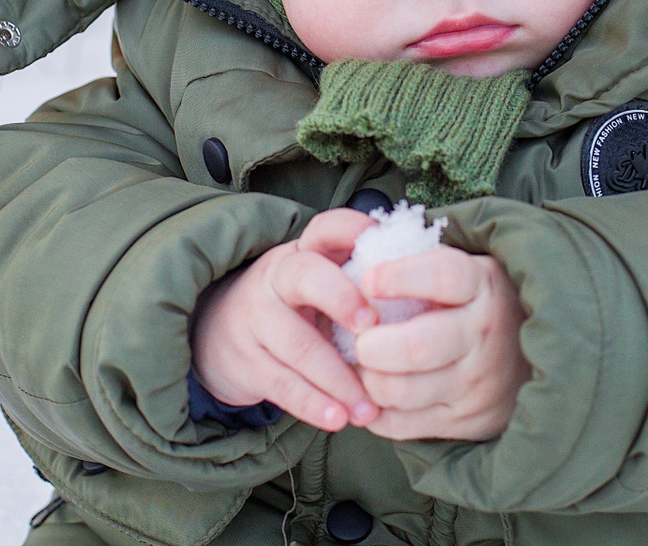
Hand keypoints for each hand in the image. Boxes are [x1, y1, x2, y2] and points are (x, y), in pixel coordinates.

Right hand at [190, 209, 381, 431]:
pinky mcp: (247, 362)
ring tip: (369, 408)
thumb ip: (359, 278)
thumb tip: (427, 288)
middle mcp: (278, 278)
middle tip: (373, 327)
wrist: (219, 330)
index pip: (327, 228)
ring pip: (298, 344)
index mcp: (305, 252)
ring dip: (338, 378)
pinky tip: (338, 419)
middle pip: (306, 276)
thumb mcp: (318, 280)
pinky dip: (312, 404)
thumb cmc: (295, 304)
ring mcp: (257, 318)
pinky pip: (281, 383)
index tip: (383, 251)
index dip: (353, 232)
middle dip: (342, 298)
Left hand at [351, 245, 529, 440]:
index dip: (401, 277)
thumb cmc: (476, 303)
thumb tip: (359, 256)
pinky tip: (372, 391)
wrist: (536, 357)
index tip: (368, 278)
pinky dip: (373, 410)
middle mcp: (483, 335)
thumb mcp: (468, 270)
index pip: (445, 276)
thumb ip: (423, 265)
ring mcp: (476, 384)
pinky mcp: (464, 421)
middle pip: (417, 347)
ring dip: (367, 379)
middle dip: (372, 346)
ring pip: (401, 391)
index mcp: (483, 286)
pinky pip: (399, 424)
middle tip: (360, 338)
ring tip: (363, 365)